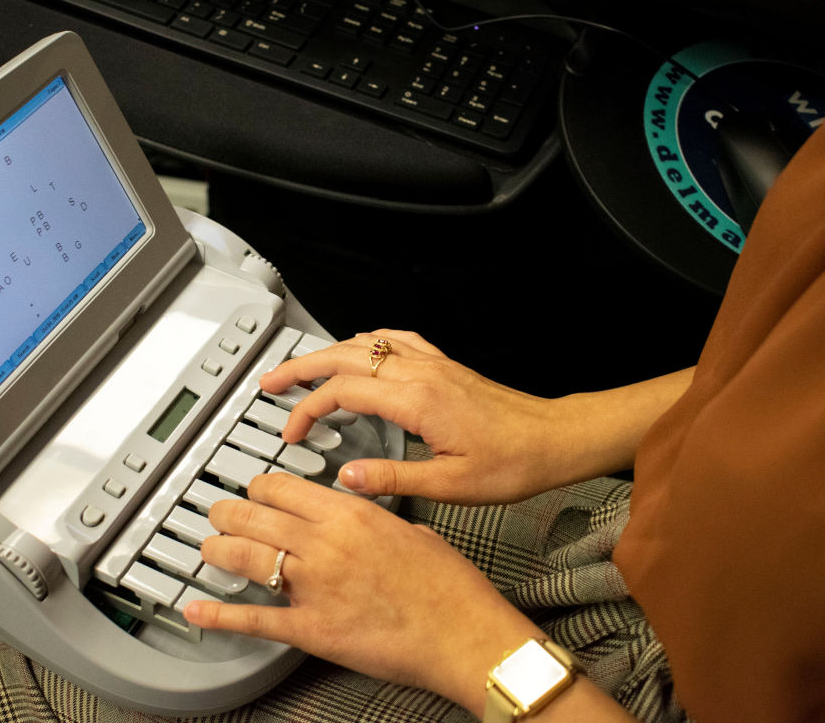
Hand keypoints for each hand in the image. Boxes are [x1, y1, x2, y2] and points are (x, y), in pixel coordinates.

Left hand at [183, 471, 538, 712]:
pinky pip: (255, 620)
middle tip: (219, 512)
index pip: (284, 487)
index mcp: (352, 514)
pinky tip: (199, 612)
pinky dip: (220, 617)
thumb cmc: (450, 589)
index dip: (260, 486)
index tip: (254, 489)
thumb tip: (363, 521)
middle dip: (228, 511)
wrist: (465, 635)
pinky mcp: (312, 630)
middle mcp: (326, 544)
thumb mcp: (413, 531)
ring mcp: (315, 587)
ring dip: (219, 549)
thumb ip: (377, 521)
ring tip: (208, 548)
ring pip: (247, 556)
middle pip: (255, 515)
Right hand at [260, 330, 693, 505]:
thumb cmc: (514, 462)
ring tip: (299, 367)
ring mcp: (432, 364)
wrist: (556, 439)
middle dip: (299, 367)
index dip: (307, 410)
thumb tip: (347, 478)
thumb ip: (394, 479)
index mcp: (416, 400)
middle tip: (269, 381)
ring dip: (326, 353)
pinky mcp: (443, 365)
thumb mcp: (451, 486)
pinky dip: (363, 342)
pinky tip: (356, 350)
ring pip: (364, 344)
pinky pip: (393, 339)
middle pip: (342, 356)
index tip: (293, 433)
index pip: (342, 392)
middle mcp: (420, 373)